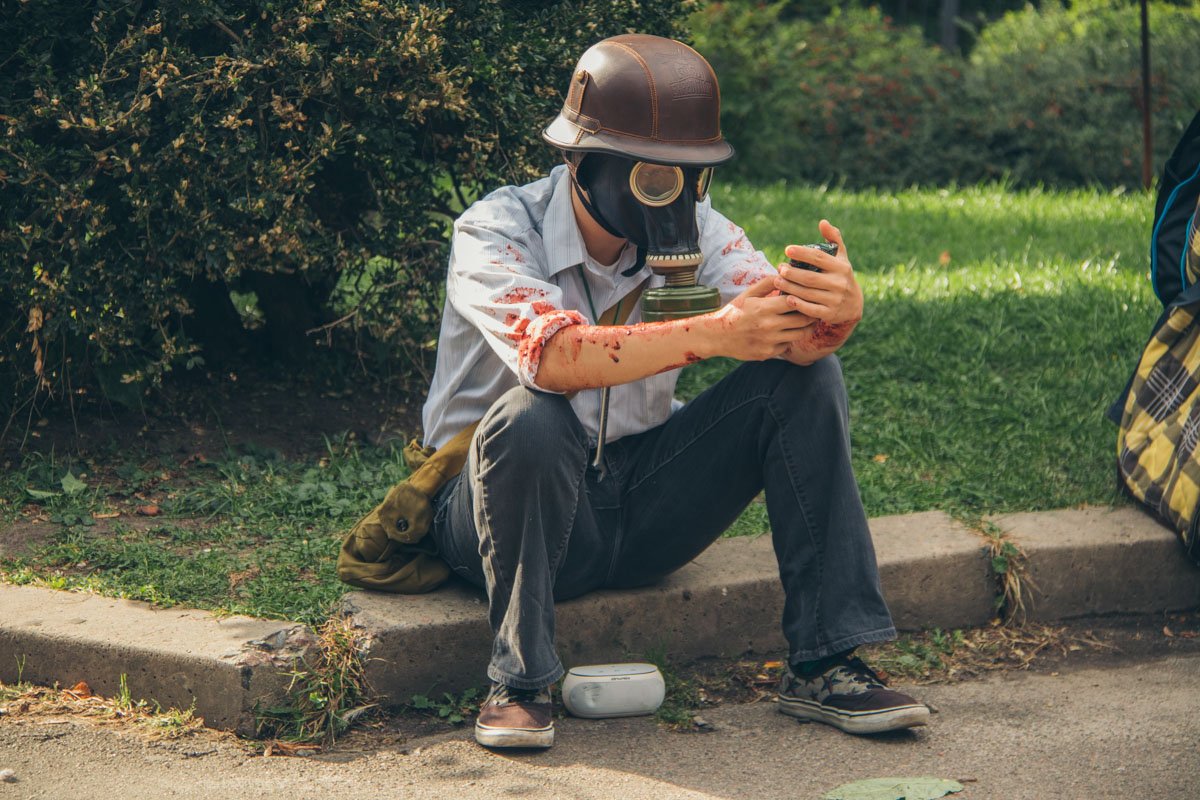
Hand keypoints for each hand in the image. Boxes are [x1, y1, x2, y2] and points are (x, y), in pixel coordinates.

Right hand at [706, 276, 813, 360]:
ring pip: (800, 334)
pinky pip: (787, 345)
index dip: (805, 297)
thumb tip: (785, 273)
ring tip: (807, 320)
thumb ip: (768, 283)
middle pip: (803, 319)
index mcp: (764, 308)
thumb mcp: (748, 294)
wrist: (718, 336)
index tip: (809, 295)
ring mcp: (769, 341)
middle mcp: (768, 326)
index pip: (795, 301)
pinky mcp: (768, 353)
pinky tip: (787, 332)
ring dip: (806, 327)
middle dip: (811, 313)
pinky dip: (790, 339)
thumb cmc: (735, 311)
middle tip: (815, 308)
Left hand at [775, 220, 862, 362]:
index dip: (802, 253)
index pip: (819, 258)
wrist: (853, 306)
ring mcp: (835, 300)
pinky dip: (798, 304)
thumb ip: (833, 239)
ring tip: (777, 280)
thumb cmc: (841, 276)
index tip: (787, 250)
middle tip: (779, 268)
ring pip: (808, 293)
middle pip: (810, 277)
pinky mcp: (830, 314)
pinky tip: (786, 298)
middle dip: (792, 273)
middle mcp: (839, 283)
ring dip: (790, 287)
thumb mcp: (841, 258)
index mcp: (841, 267)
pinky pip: (811, 309)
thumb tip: (822, 222)